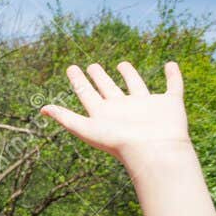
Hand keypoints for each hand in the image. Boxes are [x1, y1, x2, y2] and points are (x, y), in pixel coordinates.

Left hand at [40, 62, 187, 161]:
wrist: (154, 151)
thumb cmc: (120, 142)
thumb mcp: (87, 129)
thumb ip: (66, 118)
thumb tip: (42, 109)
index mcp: (104, 114)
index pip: (86, 94)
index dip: (77, 81)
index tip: (71, 68)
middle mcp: (123, 109)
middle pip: (108, 89)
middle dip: (99, 77)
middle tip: (92, 65)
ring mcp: (146, 106)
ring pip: (136, 85)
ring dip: (129, 74)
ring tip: (122, 64)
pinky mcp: (169, 104)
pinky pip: (173, 86)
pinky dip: (174, 76)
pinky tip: (171, 65)